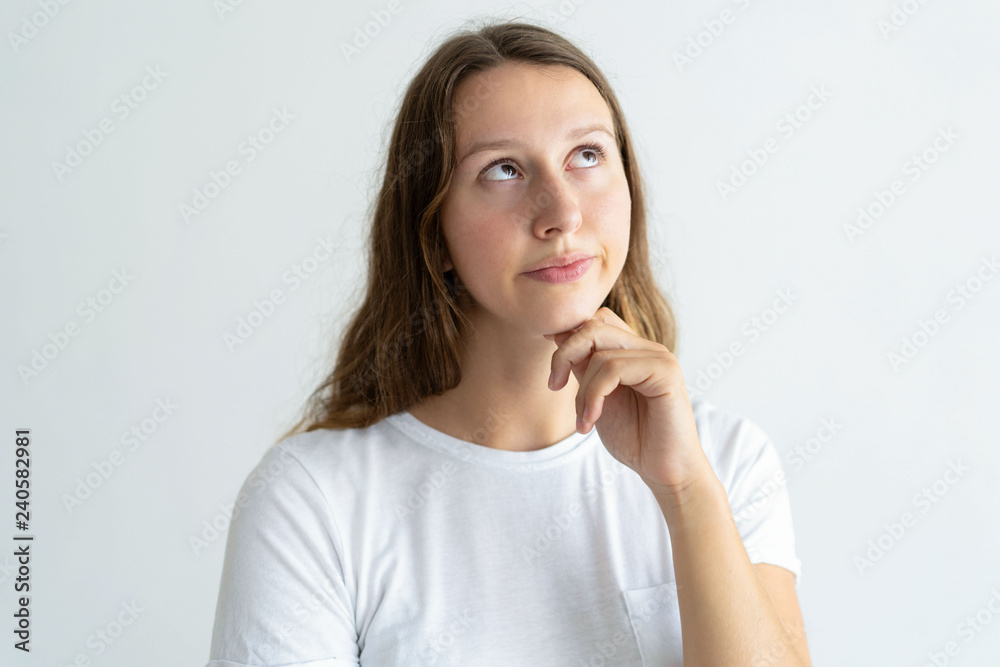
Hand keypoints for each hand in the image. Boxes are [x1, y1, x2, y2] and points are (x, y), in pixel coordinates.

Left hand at [544, 307, 713, 494]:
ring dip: (581, 390)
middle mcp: (648, 348)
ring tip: (583, 420)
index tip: (554, 373)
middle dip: (565, 354)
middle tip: (554, 386)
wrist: (664, 470)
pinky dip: (594, 395)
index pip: (596, 320)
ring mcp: (659, 358)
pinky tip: (591, 420)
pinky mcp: (666, 373)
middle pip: (595, 326)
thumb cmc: (634, 437)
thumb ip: (582, 366)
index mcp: (634, 350)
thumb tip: (556, 333)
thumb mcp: (596, 396)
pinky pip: (615, 369)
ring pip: (601, 352)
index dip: (568, 339)